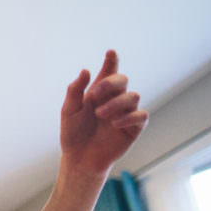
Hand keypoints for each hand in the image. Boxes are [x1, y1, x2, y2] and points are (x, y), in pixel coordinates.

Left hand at [60, 50, 148, 175]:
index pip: (108, 72)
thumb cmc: (73, 133)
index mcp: (99, 92)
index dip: (111, 61)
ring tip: (100, 114)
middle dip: (110, 83)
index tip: (110, 52)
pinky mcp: (134, 127)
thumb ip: (75, 91)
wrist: (79, 158)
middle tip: (93, 95)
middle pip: (122, 79)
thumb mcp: (69, 111)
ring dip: (116, 103)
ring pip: (133, 96)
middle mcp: (115, 99)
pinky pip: (141, 116)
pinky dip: (128, 117)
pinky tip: (114, 123)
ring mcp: (126, 112)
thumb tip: (86, 70)